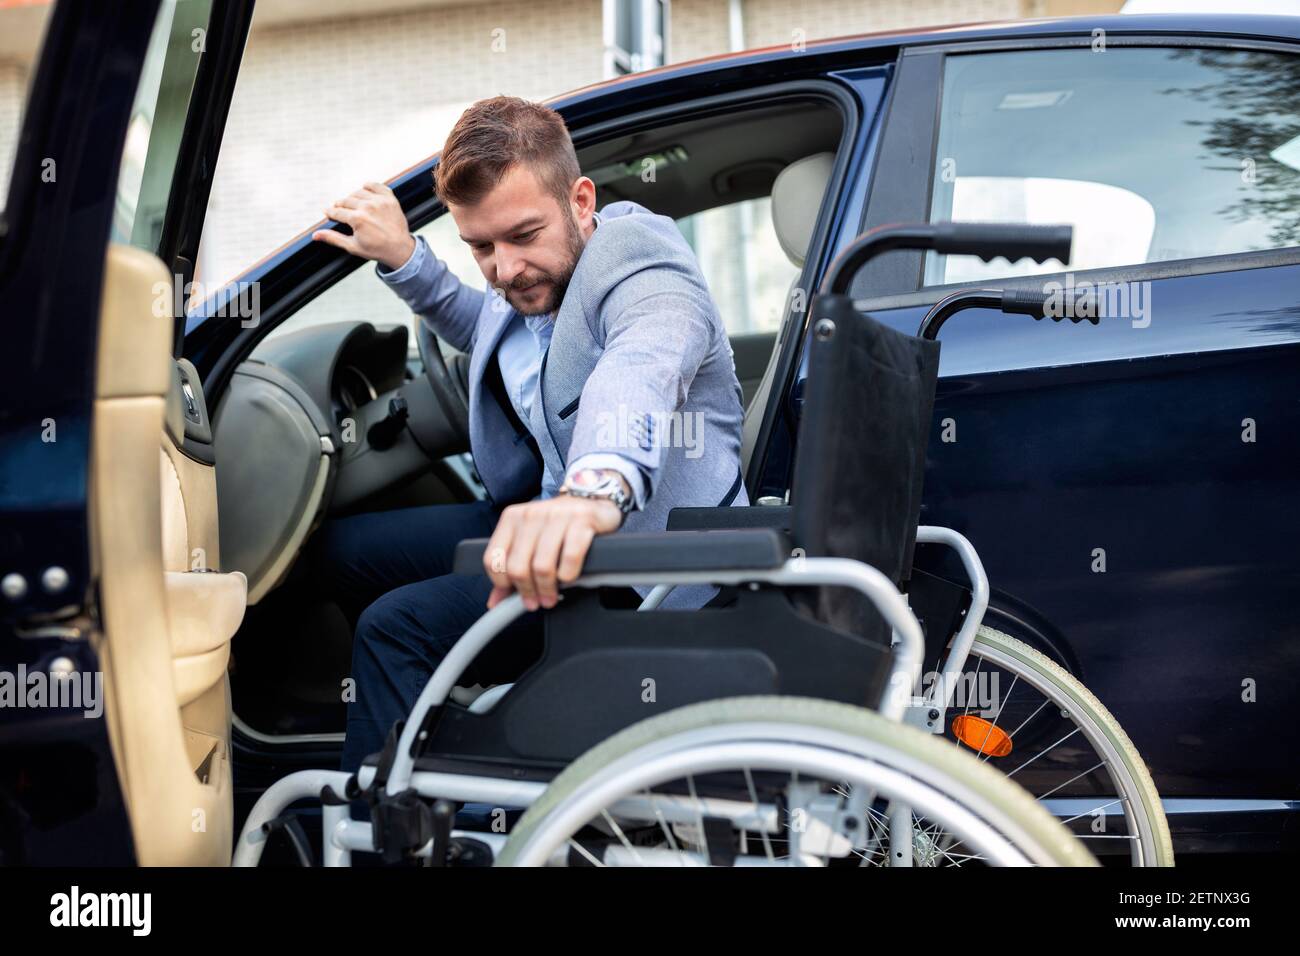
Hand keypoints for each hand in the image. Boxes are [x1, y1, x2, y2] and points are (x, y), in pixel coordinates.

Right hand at [312, 182, 414, 270]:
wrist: (400, 249)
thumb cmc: (376, 249)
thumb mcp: (353, 246)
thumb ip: (333, 238)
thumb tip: (315, 235)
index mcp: (357, 219)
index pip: (337, 211)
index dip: (330, 212)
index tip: (328, 212)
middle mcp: (368, 207)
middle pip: (346, 201)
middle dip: (340, 206)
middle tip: (339, 210)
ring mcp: (380, 201)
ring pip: (358, 192)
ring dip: (353, 197)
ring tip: (353, 205)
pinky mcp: (390, 198)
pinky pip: (375, 186)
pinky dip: (369, 186)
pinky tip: (365, 191)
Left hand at [483, 495, 623, 610]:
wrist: (589, 500)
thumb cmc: (557, 524)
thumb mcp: (529, 541)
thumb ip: (511, 568)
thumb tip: (496, 601)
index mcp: (512, 518)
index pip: (494, 558)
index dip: (502, 584)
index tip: (513, 595)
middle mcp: (531, 514)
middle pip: (518, 567)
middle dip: (527, 591)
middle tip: (536, 601)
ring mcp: (557, 516)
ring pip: (542, 566)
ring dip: (547, 588)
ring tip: (551, 596)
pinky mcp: (581, 521)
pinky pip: (570, 558)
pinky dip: (568, 575)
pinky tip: (568, 578)